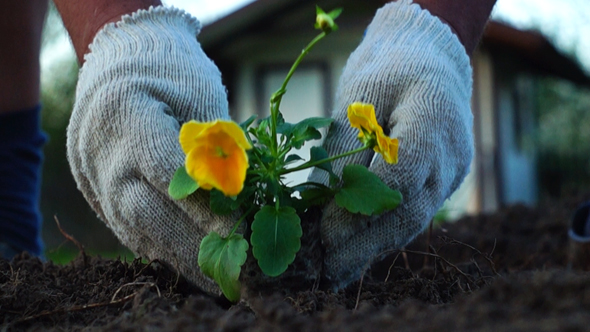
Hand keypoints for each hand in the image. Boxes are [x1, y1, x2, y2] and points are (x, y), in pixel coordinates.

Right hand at [66, 7, 231, 293]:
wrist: (124, 56)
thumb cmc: (174, 71)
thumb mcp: (201, 95)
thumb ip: (214, 146)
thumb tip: (238, 199)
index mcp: (127, 112)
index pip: (165, 173)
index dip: (201, 207)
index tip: (236, 231)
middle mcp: (101, 147)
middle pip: (143, 209)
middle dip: (188, 244)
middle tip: (228, 270)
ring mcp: (90, 169)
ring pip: (130, 223)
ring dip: (172, 253)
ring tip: (211, 277)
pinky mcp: (91, 183)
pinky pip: (120, 222)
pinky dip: (154, 243)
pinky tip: (181, 259)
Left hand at [311, 0, 476, 288]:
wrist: (424, 59)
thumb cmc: (383, 71)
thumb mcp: (356, 100)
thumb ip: (347, 153)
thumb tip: (325, 209)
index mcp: (432, 115)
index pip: (401, 177)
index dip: (362, 212)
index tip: (326, 235)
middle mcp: (450, 152)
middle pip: (409, 210)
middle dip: (364, 245)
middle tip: (326, 271)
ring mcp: (451, 170)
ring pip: (412, 220)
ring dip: (373, 249)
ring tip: (336, 274)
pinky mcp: (442, 182)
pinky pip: (413, 215)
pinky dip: (383, 237)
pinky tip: (356, 257)